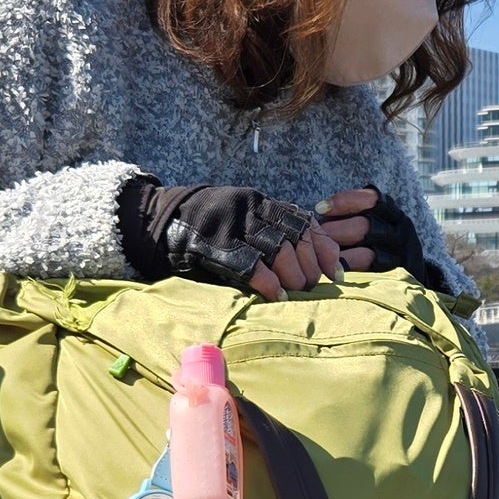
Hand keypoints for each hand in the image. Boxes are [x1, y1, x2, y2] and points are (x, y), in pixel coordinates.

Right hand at [118, 180, 343, 297]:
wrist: (164, 221)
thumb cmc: (210, 230)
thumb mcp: (245, 225)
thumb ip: (273, 237)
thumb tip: (312, 268)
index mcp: (262, 203)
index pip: (304, 222)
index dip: (323, 248)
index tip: (334, 273)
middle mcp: (251, 209)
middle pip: (295, 237)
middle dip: (308, 267)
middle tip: (309, 288)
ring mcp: (232, 224)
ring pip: (277, 249)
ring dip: (291, 276)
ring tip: (294, 293)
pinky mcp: (213, 243)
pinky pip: (248, 263)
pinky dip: (267, 282)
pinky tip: (276, 295)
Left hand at [313, 188, 429, 276]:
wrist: (412, 267)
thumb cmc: (379, 239)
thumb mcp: (372, 220)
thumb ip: (348, 217)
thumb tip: (311, 219)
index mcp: (390, 211)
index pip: (371, 199)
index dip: (345, 201)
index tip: (320, 208)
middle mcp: (397, 230)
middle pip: (366, 227)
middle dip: (336, 231)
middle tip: (316, 238)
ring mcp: (398, 255)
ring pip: (368, 254)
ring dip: (340, 255)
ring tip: (321, 257)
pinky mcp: (394, 275)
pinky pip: (370, 274)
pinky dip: (350, 271)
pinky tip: (334, 272)